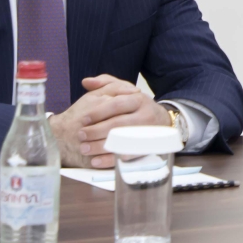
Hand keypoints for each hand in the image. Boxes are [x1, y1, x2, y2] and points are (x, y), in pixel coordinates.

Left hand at [48, 75, 168, 167]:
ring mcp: (147, 133)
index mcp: (138, 99)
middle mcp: (145, 116)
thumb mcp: (125, 90)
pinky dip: (110, 160)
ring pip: (122, 141)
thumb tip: (86, 82)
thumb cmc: (137, 106)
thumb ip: (106, 83)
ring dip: (100, 146)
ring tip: (84, 149)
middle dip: (96, 130)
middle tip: (80, 135)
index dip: (98, 112)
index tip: (83, 119)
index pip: (117, 104)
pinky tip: (96, 161)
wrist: (163, 122)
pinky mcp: (146, 148)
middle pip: (118, 124)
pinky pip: (127, 156)